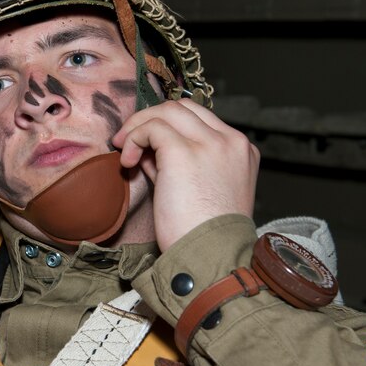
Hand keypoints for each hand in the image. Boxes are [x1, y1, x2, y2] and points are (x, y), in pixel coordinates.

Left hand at [111, 99, 258, 251]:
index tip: (147, 147)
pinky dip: (134, 139)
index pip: (199, 118)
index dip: (167, 126)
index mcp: (241, 151)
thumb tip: (147, 148)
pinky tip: (128, 164)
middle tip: (127, 142)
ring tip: (124, 152)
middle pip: (182, 107)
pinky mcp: (184, 152)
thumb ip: (179, 163)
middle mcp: (230, 141)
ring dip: (138, 126)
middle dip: (150, 119)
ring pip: (166, 111)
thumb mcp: (198, 190)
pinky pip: (152, 128)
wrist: (211, 258)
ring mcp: (210, 144)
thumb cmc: (203, 235)